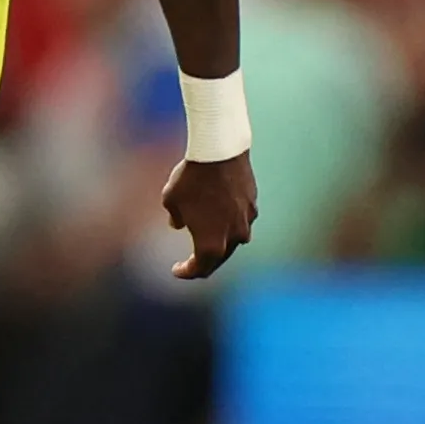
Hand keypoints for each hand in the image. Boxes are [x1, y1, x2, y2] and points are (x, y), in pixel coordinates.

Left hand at [162, 152, 255, 279]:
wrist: (219, 151)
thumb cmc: (190, 178)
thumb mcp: (171, 200)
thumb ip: (176, 218)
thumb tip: (179, 225)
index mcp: (210, 245)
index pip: (199, 269)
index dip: (186, 272)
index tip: (177, 269)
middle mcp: (233, 238)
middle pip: (219, 260)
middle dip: (204, 262)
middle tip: (192, 263)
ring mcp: (246, 222)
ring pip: (233, 241)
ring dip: (220, 244)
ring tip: (208, 241)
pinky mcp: (253, 206)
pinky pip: (241, 222)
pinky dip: (230, 224)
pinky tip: (221, 217)